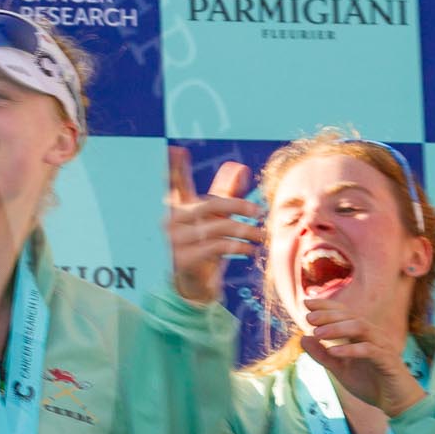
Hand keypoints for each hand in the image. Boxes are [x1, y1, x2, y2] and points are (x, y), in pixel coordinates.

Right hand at [165, 146, 260, 303]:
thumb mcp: (214, 219)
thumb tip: (240, 168)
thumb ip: (225, 193)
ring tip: (262, 236)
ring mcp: (175, 240)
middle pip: (212, 205)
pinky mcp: (184, 259)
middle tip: (260, 212)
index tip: (175, 150)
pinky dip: (239, 247)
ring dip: (246, 231)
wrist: (192, 284)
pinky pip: (218, 247)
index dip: (173, 167)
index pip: (174, 183)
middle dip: (240, 207)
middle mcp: (172, 221)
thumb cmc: (204, 244)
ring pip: (219, 228)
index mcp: (178, 206)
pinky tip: (251, 250)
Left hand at [301, 301, 426, 416]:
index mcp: (361, 335)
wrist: (394, 402)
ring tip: (317, 334)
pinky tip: (333, 352)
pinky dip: (351, 349)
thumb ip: (321, 355)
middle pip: (351, 316)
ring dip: (338, 328)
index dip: (327, 306)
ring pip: (361, 328)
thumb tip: (303, 338)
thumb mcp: (339, 369)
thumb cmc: (368, 383)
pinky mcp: (388, 361)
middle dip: (329, 315)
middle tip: (308, 319)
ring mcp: (382, 346)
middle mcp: (373, 336)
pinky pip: (370, 350)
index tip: (306, 303)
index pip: (344, 313)